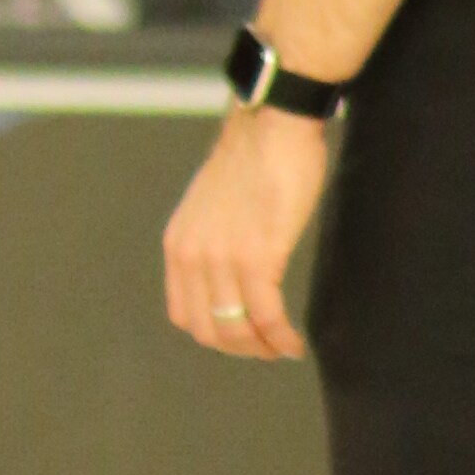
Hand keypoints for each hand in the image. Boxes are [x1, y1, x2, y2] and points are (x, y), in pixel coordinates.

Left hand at [163, 104, 326, 358]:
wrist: (271, 125)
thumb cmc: (253, 159)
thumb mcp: (212, 207)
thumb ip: (211, 241)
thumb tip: (230, 274)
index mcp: (178, 245)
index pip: (184, 314)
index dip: (215, 335)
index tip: (243, 337)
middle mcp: (192, 256)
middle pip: (208, 330)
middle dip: (240, 348)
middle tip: (268, 349)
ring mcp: (222, 259)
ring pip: (237, 330)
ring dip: (263, 348)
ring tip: (284, 349)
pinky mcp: (257, 257)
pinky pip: (267, 316)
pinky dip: (281, 338)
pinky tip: (295, 343)